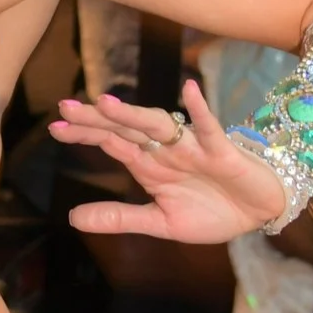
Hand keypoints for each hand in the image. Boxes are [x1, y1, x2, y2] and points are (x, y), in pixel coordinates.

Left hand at [50, 78, 290, 244]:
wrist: (257, 214)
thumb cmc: (211, 212)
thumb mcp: (161, 222)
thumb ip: (120, 218)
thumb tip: (73, 219)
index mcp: (149, 165)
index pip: (111, 142)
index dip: (85, 134)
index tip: (55, 127)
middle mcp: (165, 151)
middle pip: (126, 129)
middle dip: (97, 119)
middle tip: (64, 107)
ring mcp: (192, 148)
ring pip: (158, 125)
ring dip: (132, 114)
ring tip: (106, 103)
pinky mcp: (221, 151)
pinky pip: (210, 127)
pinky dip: (200, 110)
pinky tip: (189, 90)